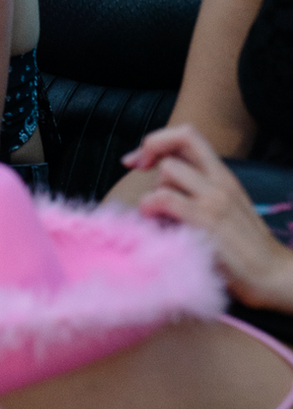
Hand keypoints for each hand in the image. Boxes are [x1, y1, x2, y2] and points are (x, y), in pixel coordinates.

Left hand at [124, 125, 292, 310]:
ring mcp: (214, 200)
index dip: (158, 140)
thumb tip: (160, 183)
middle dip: (149, 151)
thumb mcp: (223, 207)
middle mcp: (220, 181)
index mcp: (223, 175)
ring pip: (167, 171)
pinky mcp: (205, 222)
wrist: (272, 274)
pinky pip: (164, 199)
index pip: (188, 135)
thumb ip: (198, 189)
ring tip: (157, 213)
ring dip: (153, 189)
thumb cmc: (242, 246)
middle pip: (176, 143)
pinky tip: (155, 223)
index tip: (139, 160)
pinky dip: (150, 207)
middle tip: (136, 171)